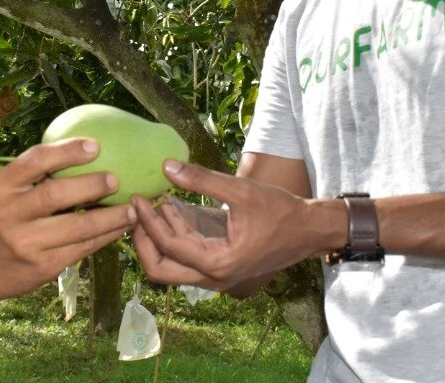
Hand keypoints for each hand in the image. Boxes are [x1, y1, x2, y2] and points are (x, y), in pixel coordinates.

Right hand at [0, 138, 135, 300]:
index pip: (35, 161)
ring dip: (111, 216)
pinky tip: (121, 227)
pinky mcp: (42, 267)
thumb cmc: (1, 218)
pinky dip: (105, 236)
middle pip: (56, 194)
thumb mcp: (4, 192)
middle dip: (92, 185)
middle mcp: (9, 214)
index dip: (67, 151)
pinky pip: (82, 248)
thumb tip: (85, 148)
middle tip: (116, 179)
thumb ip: (33, 175)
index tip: (95, 145)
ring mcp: (26, 243)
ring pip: (77, 226)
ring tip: (132, 208)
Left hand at [132, 160, 337, 289]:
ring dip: (157, 238)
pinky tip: (172, 207)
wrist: (309, 231)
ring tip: (152, 203)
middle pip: (160, 270)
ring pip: (170, 267)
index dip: (147, 222)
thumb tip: (167, 166)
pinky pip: (185, 258)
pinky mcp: (218, 266)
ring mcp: (215, 276)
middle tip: (135, 211)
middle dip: (142, 241)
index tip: (136, 198)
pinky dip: (174, 236)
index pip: (168, 246)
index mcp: (217, 264)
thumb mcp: (240, 190)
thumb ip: (202, 179)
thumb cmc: (279, 212)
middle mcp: (212, 278)